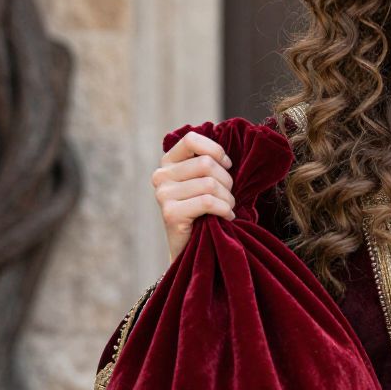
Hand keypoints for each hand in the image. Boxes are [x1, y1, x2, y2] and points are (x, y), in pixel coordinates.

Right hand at [152, 131, 235, 261]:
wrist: (193, 249)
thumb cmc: (206, 212)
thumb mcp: (205, 182)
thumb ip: (210, 165)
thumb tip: (229, 156)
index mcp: (169, 162)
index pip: (191, 139)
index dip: (215, 150)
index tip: (227, 166)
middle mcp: (161, 176)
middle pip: (206, 163)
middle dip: (227, 181)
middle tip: (229, 198)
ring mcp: (163, 194)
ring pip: (209, 183)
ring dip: (227, 199)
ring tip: (227, 209)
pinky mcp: (170, 213)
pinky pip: (207, 202)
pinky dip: (224, 210)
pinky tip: (226, 218)